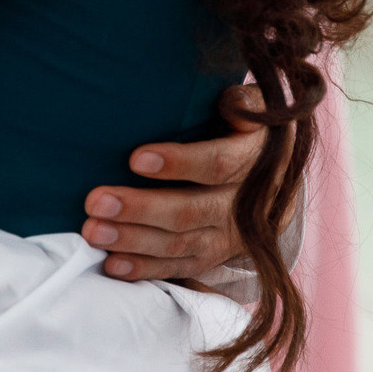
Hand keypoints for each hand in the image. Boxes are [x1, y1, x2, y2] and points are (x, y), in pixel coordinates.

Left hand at [80, 82, 266, 282]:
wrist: (279, 182)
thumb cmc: (252, 133)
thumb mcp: (259, 109)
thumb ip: (246, 102)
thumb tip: (231, 102)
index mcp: (256, 163)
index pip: (219, 165)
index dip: (179, 163)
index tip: (135, 159)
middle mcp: (244, 206)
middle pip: (190, 211)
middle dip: (141, 209)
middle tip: (96, 202)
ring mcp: (228, 238)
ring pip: (179, 244)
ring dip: (133, 241)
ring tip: (93, 232)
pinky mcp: (212, 257)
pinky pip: (179, 268)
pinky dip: (145, 270)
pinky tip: (112, 265)